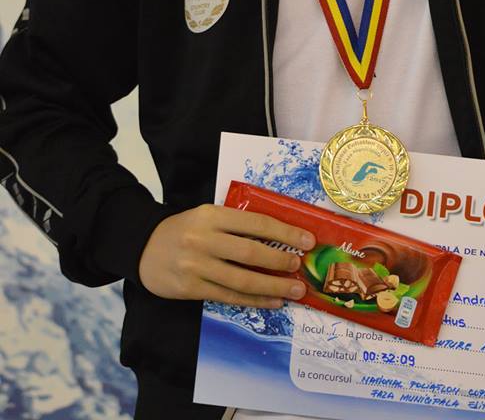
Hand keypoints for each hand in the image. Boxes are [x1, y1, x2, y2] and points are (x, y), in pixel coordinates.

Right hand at [138, 203, 315, 306]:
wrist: (144, 248)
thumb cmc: (185, 229)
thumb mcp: (207, 216)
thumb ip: (236, 224)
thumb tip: (280, 238)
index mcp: (212, 215)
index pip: (256, 223)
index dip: (285, 233)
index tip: (307, 241)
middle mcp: (204, 239)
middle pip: (251, 252)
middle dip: (281, 262)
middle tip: (301, 268)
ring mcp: (196, 266)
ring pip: (242, 279)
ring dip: (273, 286)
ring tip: (294, 291)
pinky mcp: (191, 289)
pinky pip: (229, 297)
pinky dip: (254, 300)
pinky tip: (272, 301)